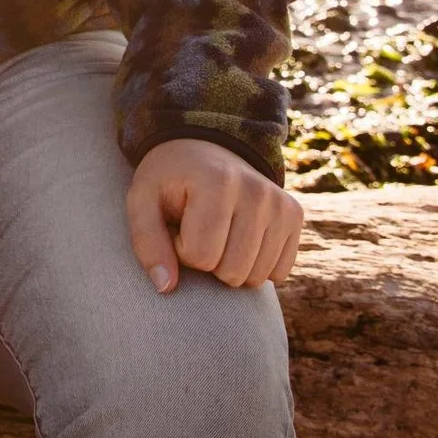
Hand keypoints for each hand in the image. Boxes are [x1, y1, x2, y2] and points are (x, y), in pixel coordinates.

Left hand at [125, 137, 302, 294]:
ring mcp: (281, 204)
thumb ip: (147, 243)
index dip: (180, 250)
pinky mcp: (295, 215)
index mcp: (217, 182)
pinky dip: (255, 266)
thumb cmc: (169, 181)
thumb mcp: (142, 201)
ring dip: (230, 266)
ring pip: (256, 277)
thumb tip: (166, 288)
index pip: (199, 256)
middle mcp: (257, 191)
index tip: (178, 225)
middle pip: (231, 271)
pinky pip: (279, 272)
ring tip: (218, 232)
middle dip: (207, 262)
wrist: (204, 149)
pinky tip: (241, 238)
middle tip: (199, 229)